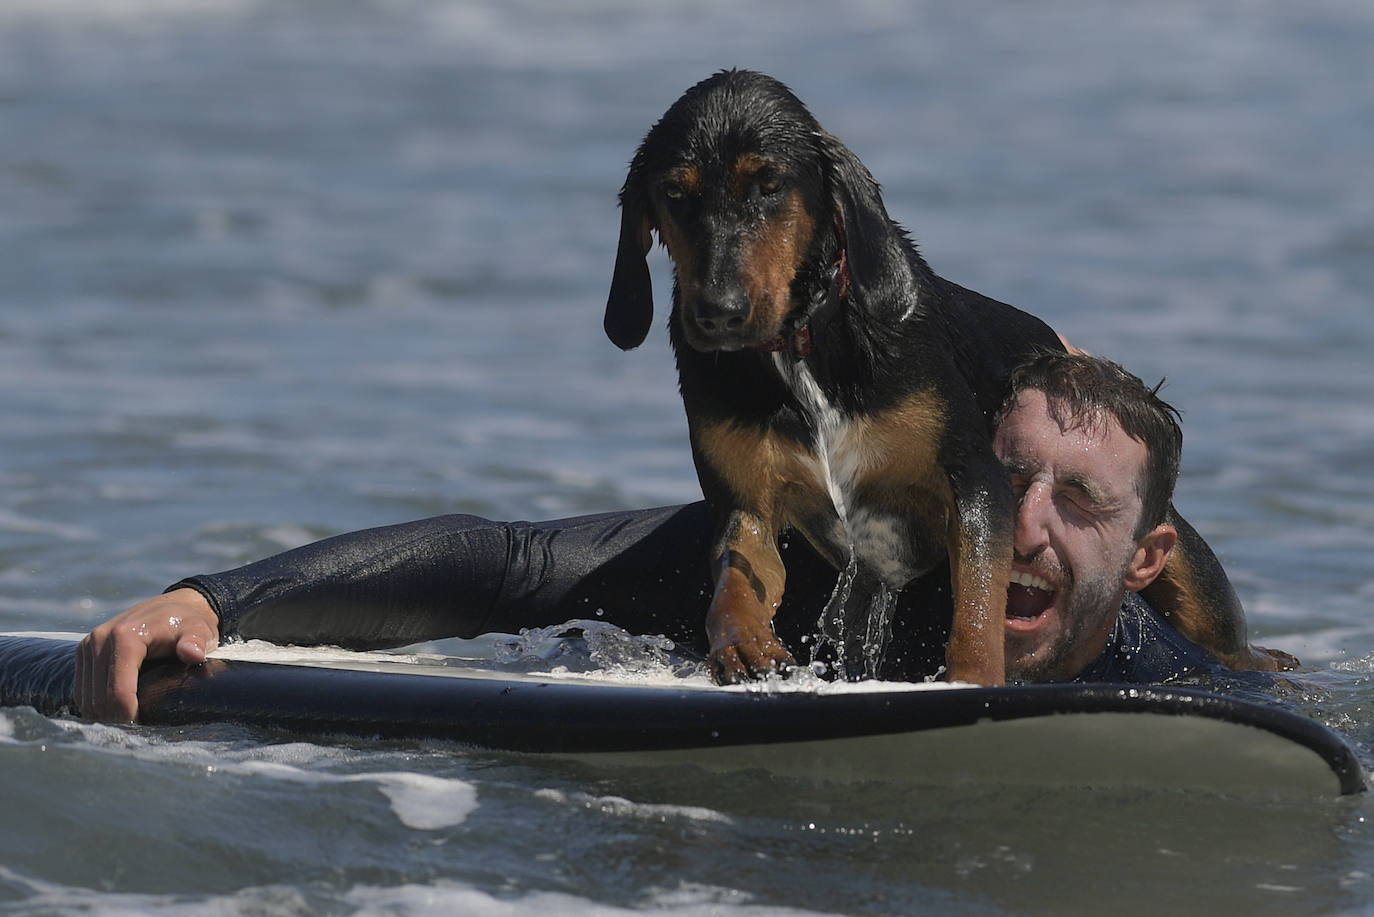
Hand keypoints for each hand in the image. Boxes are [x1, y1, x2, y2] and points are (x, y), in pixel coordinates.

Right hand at [75, 588, 219, 722]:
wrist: (174, 607)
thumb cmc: (188, 623)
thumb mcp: (199, 631)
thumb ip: (196, 643)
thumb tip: (193, 654)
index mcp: (125, 637)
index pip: (117, 691)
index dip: (128, 715)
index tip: (145, 723)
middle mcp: (100, 639)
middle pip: (98, 698)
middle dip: (116, 718)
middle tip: (138, 726)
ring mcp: (88, 645)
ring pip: (85, 698)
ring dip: (104, 714)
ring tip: (129, 720)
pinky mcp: (84, 652)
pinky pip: (81, 690)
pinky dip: (96, 704)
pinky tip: (116, 709)